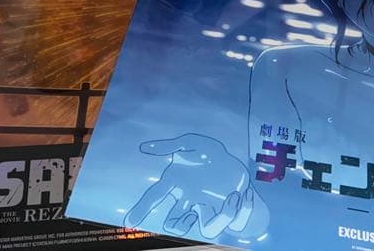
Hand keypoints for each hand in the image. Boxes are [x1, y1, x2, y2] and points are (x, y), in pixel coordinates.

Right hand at [126, 133, 253, 239]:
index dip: (142, 208)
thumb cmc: (209, 154)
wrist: (234, 162)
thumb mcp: (191, 143)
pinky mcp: (229, 211)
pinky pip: (235, 224)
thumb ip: (169, 145)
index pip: (156, 196)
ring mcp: (210, 207)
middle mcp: (191, 200)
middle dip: (178, 224)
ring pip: (208, 230)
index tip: (130, 222)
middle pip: (174, 223)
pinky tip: (243, 194)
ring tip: (233, 195)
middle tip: (191, 212)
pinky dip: (241, 212)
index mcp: (179, 183)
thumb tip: (144, 148)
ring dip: (222, 216)